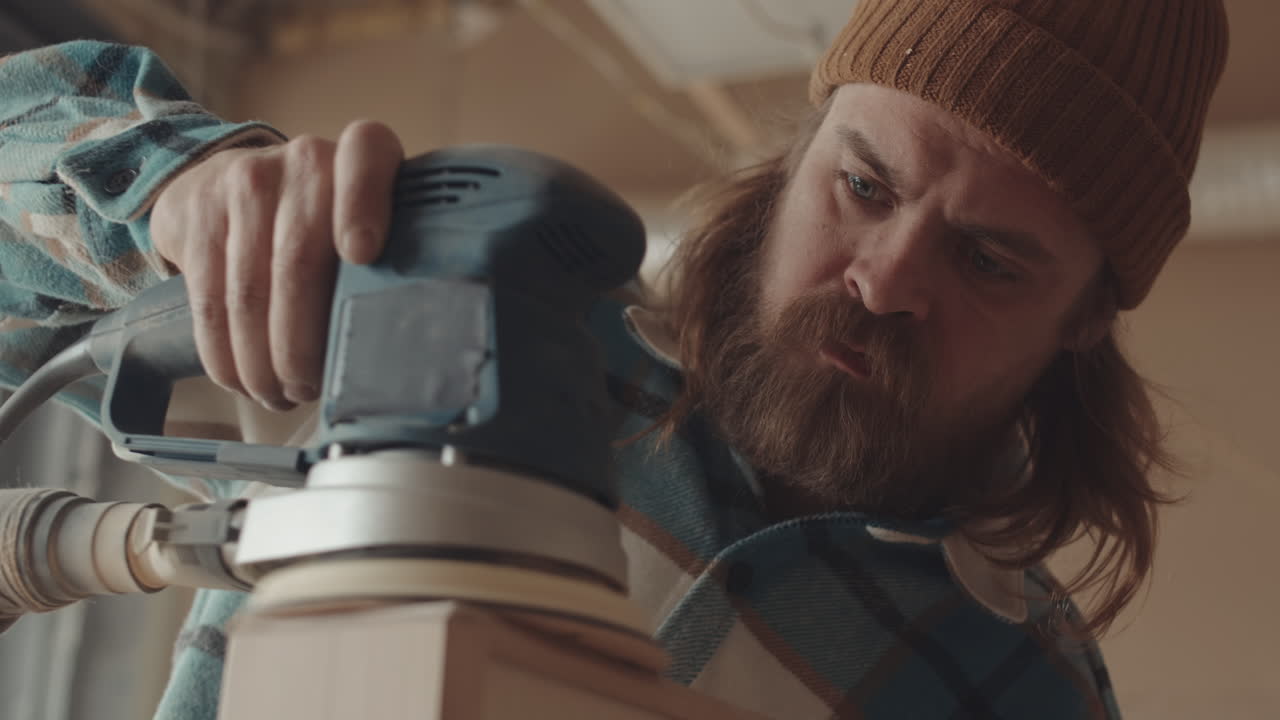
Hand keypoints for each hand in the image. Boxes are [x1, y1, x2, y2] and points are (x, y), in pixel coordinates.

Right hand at [150, 120, 403, 410]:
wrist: (228, 183)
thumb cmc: (325, 222)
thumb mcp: (371, 222)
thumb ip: (399, 262)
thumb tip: (410, 349)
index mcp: (364, 155)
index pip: (367, 155)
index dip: (364, 204)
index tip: (362, 253)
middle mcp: (304, 160)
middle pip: (299, 261)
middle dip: (303, 344)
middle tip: (311, 387)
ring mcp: (246, 183)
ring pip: (250, 292)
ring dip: (264, 361)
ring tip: (280, 394)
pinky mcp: (199, 215)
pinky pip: (210, 300)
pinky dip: (226, 354)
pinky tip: (242, 380)